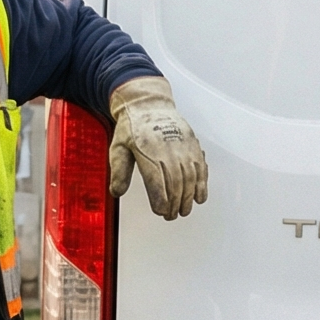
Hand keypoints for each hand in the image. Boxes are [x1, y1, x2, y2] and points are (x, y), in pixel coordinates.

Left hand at [106, 77, 208, 218]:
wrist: (148, 103)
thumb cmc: (132, 127)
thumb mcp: (118, 147)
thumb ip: (119, 171)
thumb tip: (116, 192)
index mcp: (148, 150)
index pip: (157, 182)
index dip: (161, 200)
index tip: (161, 211)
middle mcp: (168, 148)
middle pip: (176, 182)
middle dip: (175, 203)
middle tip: (172, 216)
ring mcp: (182, 145)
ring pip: (191, 176)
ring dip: (189, 197)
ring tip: (185, 210)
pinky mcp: (192, 143)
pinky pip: (201, 166)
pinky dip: (202, 183)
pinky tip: (200, 196)